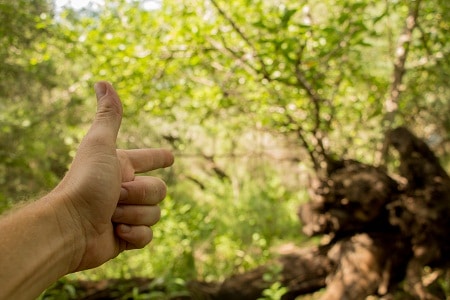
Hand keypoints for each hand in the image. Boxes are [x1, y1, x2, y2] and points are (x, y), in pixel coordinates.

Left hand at [51, 81, 173, 271]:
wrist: (70, 226)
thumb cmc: (84, 182)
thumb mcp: (100, 144)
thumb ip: (108, 116)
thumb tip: (103, 81)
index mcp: (122, 168)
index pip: (149, 160)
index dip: (158, 158)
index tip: (170, 158)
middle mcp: (125, 190)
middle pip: (159, 190)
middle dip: (139, 194)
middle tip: (116, 195)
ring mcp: (127, 214)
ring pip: (155, 213)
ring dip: (133, 214)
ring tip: (110, 215)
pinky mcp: (127, 236)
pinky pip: (148, 236)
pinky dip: (133, 234)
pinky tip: (116, 231)